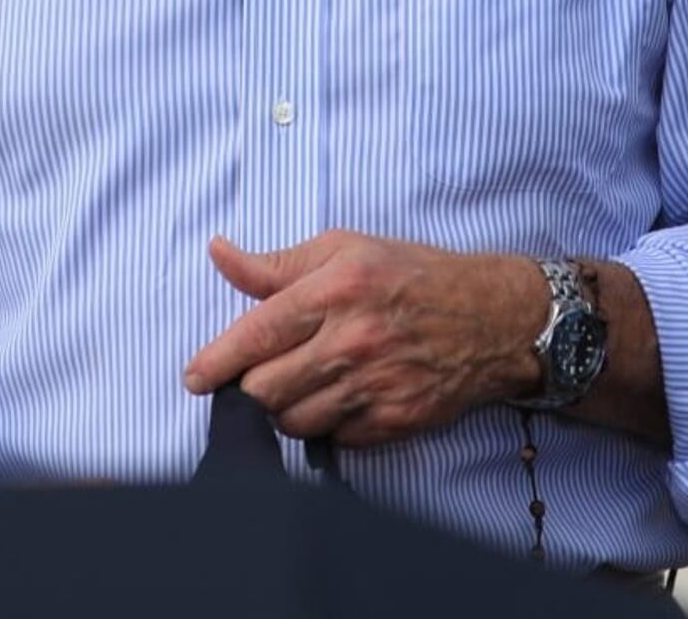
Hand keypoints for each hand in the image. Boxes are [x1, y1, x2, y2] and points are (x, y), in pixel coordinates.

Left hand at [183, 232, 543, 445]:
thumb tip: (220, 254)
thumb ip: (277, 264)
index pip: (256, 335)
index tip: (196, 376)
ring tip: (305, 382)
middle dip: (251, 386)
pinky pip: (332, 439)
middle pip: (264, 390)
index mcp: (336, 289)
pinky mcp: (393, 421)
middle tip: (263, 373)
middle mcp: (352, 341)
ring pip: (292, 422)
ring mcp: (374, 386)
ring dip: (286, 408)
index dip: (215, 361)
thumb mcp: (346, 249)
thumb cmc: (413, 276)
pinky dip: (326, 424)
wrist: (492, 318)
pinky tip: (340, 397)